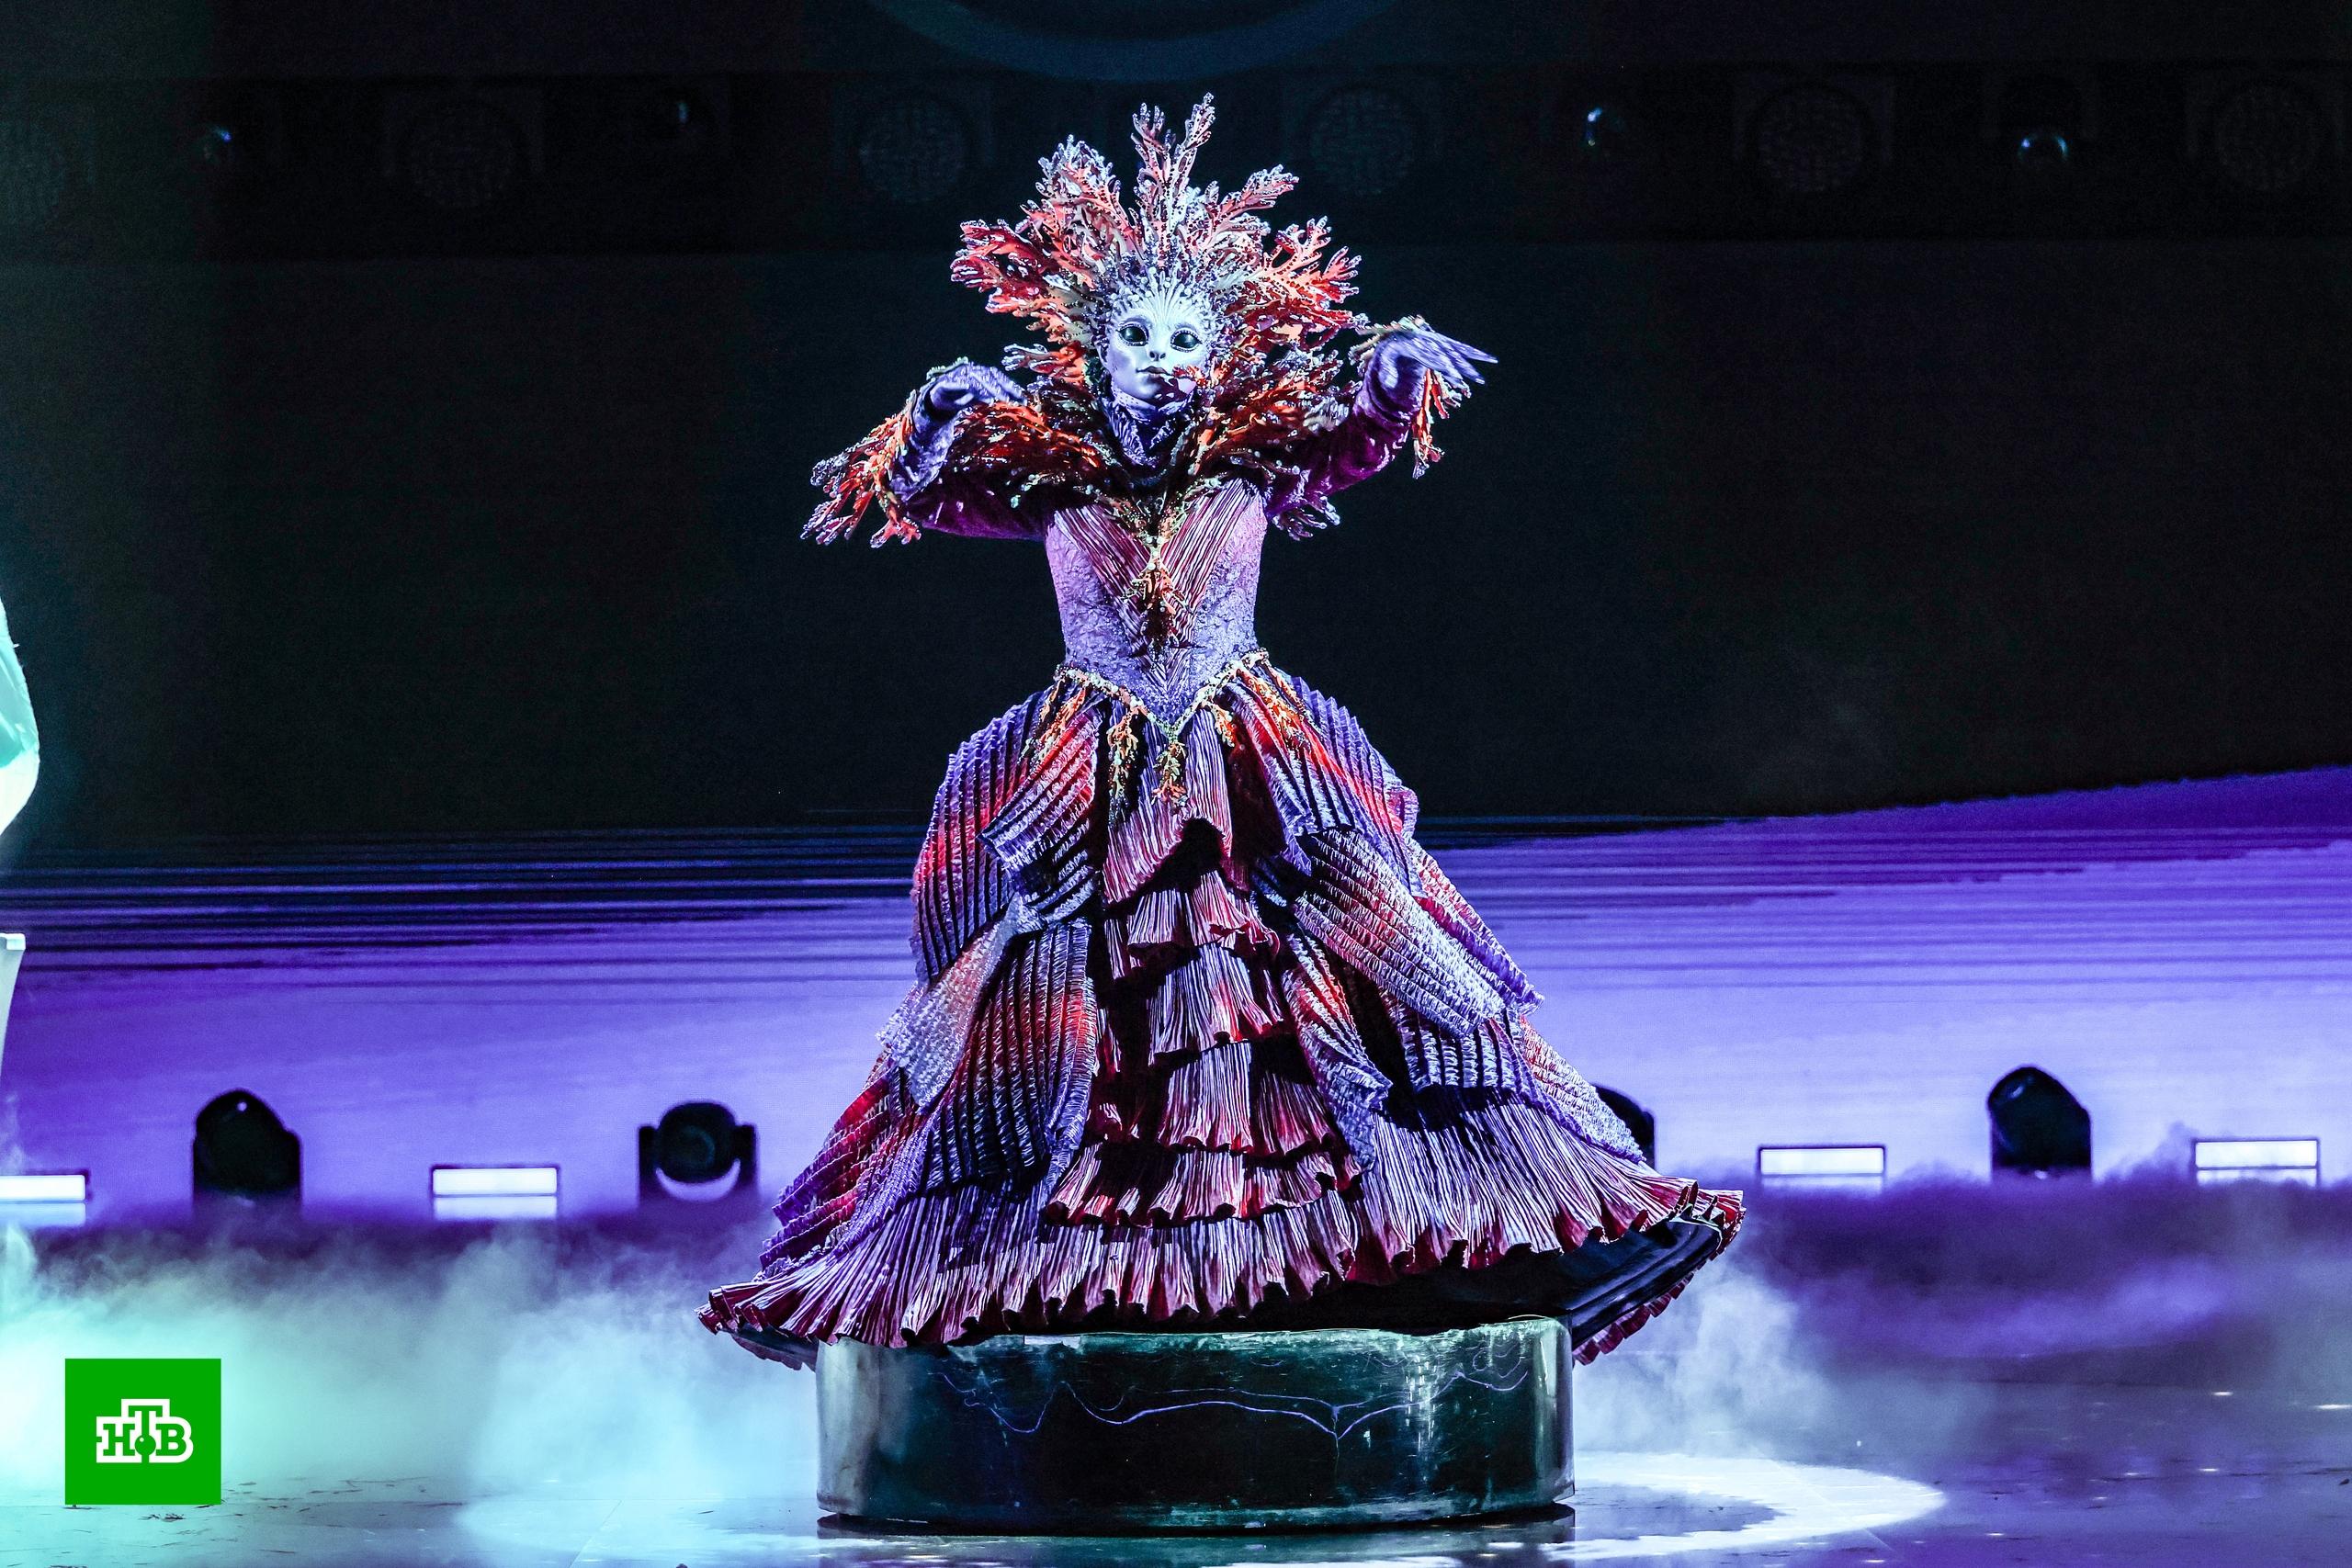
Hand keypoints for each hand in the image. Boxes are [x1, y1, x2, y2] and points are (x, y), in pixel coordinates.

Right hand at [922, 361, 1023, 417]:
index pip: (999, 377)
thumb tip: (1014, 400)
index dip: (1011, 386)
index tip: (1022, 398)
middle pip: (990, 376)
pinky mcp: (947, 382)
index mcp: (981, 373)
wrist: (937, 400)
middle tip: (1012, 400)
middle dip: (1002, 388)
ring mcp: (959, 375)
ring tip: (997, 400)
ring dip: (987, 390)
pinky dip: (969, 388)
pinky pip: (959, 384)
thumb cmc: (961, 398)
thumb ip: (993, 396)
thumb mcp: (980, 399)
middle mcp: (971, 370)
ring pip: (976, 380)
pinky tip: (979, 397)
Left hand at [1369, 326, 1493, 398]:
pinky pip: (1461, 348)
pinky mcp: (1444, 343)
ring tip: (1492, 362)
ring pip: (1459, 349)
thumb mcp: (1383, 361)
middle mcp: (1431, 341)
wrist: (1395, 335)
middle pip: (1449, 354)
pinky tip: (1490, 358)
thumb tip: (1389, 384)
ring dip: (1475, 356)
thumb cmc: (1389, 351)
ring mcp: (1439, 341)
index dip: (1444, 366)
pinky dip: (1474, 353)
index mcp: (1416, 345)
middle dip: (1463, 365)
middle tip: (1477, 376)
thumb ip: (1386, 372)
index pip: (1432, 357)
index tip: (1455, 375)